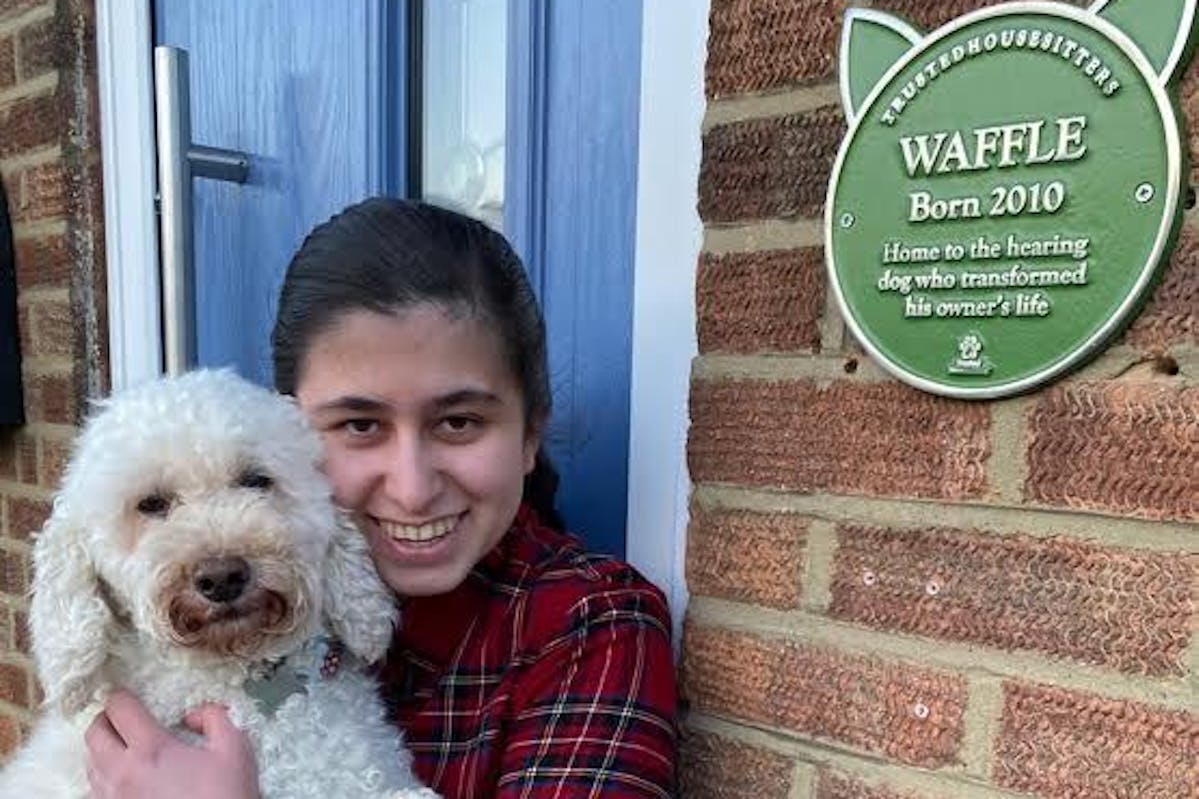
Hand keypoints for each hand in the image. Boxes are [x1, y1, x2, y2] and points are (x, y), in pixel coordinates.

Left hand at [85, 690, 259, 798]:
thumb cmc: (225, 794)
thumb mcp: (235, 748)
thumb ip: (214, 717)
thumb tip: (191, 715)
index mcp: (151, 749)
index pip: (119, 709)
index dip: (122, 695)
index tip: (130, 695)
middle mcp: (121, 773)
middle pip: (93, 734)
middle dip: (106, 719)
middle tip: (124, 718)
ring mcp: (113, 798)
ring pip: (89, 762)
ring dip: (103, 748)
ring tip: (125, 746)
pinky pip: (94, 790)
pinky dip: (104, 775)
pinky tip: (126, 777)